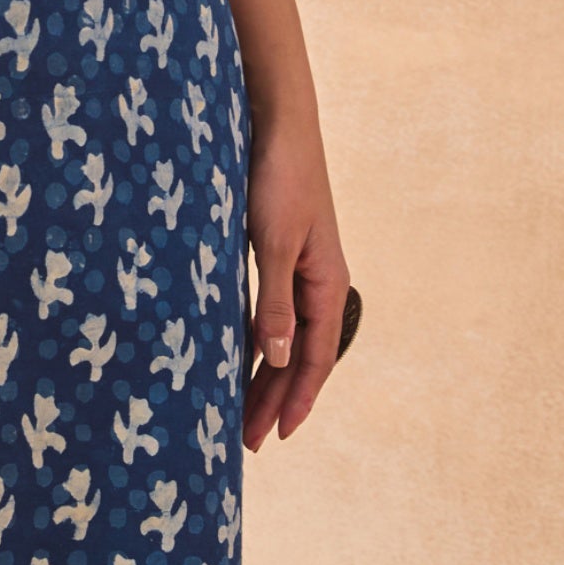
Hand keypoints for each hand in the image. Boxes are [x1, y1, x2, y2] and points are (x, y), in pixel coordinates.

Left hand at [242, 120, 351, 451]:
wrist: (278, 123)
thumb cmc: (280, 178)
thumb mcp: (273, 243)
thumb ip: (274, 301)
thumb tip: (274, 359)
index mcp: (327, 283)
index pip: (316, 358)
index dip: (297, 398)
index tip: (277, 435)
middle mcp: (318, 282)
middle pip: (299, 356)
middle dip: (275, 399)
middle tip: (247, 441)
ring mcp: (300, 270)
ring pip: (285, 337)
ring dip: (264, 376)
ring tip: (240, 412)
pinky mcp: (279, 255)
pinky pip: (272, 313)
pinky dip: (256, 342)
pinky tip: (236, 358)